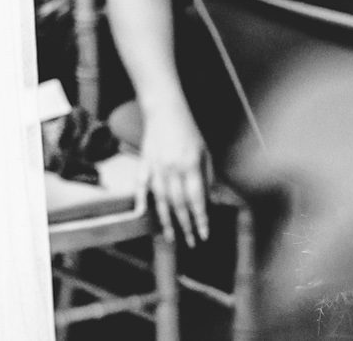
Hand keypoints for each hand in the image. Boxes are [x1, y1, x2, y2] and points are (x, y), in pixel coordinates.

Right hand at [140, 103, 210, 245]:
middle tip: (191, 242)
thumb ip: (207, 176)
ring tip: (170, 237)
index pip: (196, 199)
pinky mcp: (144, 163)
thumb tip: (210, 200)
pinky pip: (141, 185)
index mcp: (190, 166)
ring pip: (161, 199)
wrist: (163, 109)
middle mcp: (172, 169)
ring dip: (167, 220)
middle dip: (186, 225)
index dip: (201, 219)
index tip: (205, 233)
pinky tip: (143, 213)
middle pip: (179, 204)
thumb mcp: (205, 151)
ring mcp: (155, 167)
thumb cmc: (188, 129)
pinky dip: (142, 200)